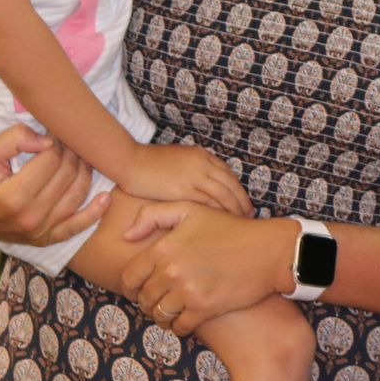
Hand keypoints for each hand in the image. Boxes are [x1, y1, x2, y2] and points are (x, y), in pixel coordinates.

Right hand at [0, 124, 109, 246]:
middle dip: (71, 153)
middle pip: (67, 176)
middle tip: (66, 141)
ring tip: (80, 156)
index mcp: (13, 198)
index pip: (50, 161)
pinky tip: (106, 198)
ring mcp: (39, 232)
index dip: (54, 142)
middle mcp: (29, 219)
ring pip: (77, 196)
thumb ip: (14, 139)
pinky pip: (76, 227)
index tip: (50, 134)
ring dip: (85, 172)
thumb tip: (47, 139)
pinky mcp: (44, 239)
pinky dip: (94, 213)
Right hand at [116, 142, 251, 216]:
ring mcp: (195, 176)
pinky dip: (219, 213)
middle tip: (250, 216)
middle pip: (232, 185)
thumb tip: (201, 186)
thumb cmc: (148, 163)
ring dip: (235, 210)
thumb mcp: (178, 160)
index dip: (239, 191)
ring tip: (241, 223)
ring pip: (225, 195)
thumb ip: (193, 171)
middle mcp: (203, 164)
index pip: (229, 175)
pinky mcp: (184, 189)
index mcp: (203, 156)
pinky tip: (222, 224)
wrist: (129, 161)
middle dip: (243, 202)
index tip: (245, 203)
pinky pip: (209, 203)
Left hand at [118, 201, 294, 334]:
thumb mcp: (191, 210)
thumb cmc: (230, 229)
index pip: (130, 277)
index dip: (130, 286)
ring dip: (161, 316)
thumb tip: (127, 237)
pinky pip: (180, 327)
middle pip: (144, 298)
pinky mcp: (205, 308)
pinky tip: (185, 319)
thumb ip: (153, 215)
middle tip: (157, 299)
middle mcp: (172, 271)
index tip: (137, 289)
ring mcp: (188, 292)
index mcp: (164, 248)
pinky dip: (179, 327)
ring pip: (160, 315)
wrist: (268, 251)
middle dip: (147, 301)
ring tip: (170, 310)